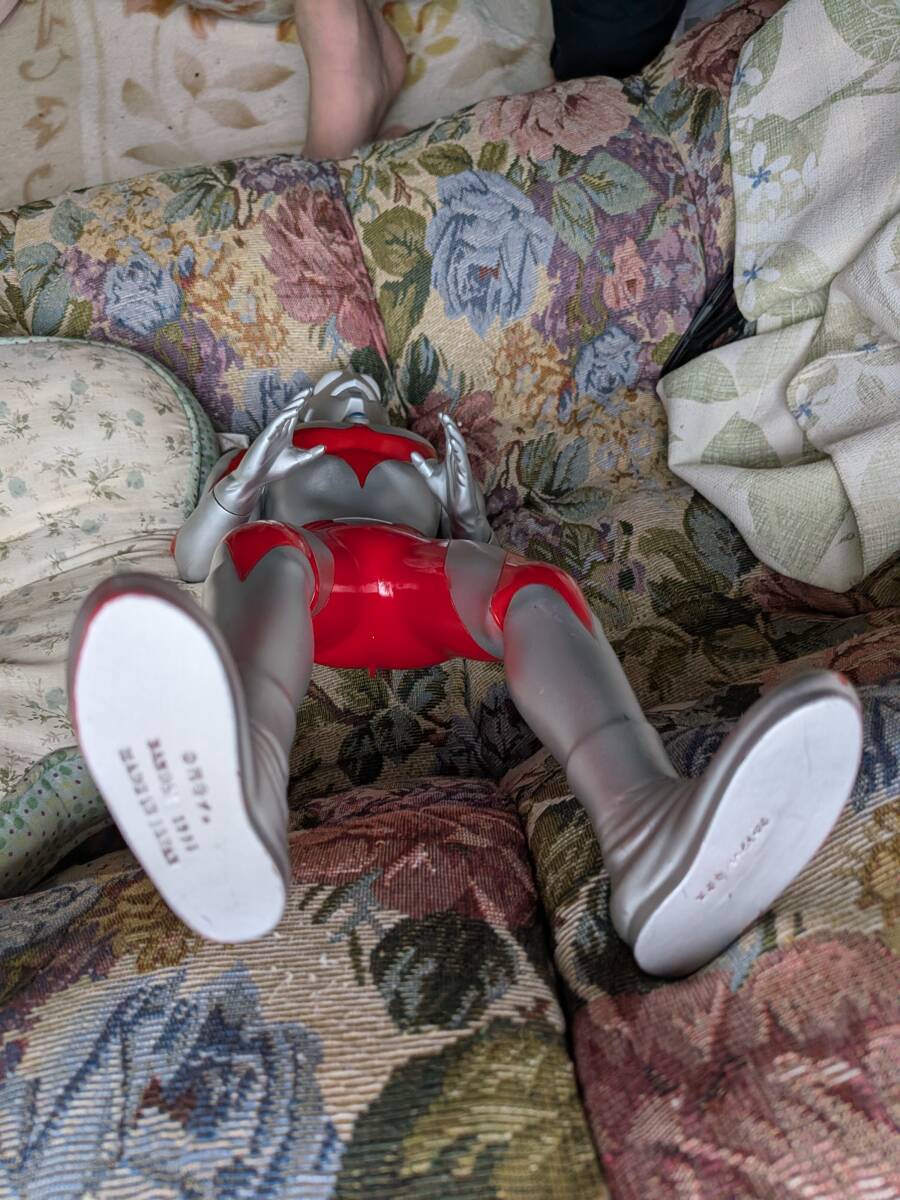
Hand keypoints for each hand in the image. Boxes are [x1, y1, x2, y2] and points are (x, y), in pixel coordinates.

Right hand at [215, 388, 324, 513]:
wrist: (256, 479)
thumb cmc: (273, 470)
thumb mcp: (298, 461)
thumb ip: (311, 454)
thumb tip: (324, 447)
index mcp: (285, 434)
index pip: (295, 415)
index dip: (302, 404)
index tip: (311, 394)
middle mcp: (278, 431)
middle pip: (290, 411)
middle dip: (298, 400)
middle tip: (308, 390)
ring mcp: (271, 433)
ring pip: (283, 415)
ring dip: (292, 406)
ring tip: (302, 397)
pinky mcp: (265, 437)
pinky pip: (275, 424)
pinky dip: (284, 417)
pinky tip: (292, 411)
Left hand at [411, 412, 490, 539]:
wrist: (457, 511)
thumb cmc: (447, 494)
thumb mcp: (429, 477)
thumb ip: (422, 465)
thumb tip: (413, 453)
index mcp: (451, 459)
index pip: (449, 439)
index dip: (446, 426)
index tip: (441, 414)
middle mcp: (458, 461)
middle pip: (455, 440)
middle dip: (451, 428)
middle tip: (445, 416)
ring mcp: (463, 468)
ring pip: (461, 449)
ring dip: (456, 437)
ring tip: (450, 426)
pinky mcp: (466, 477)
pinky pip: (464, 462)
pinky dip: (459, 452)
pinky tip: (455, 444)